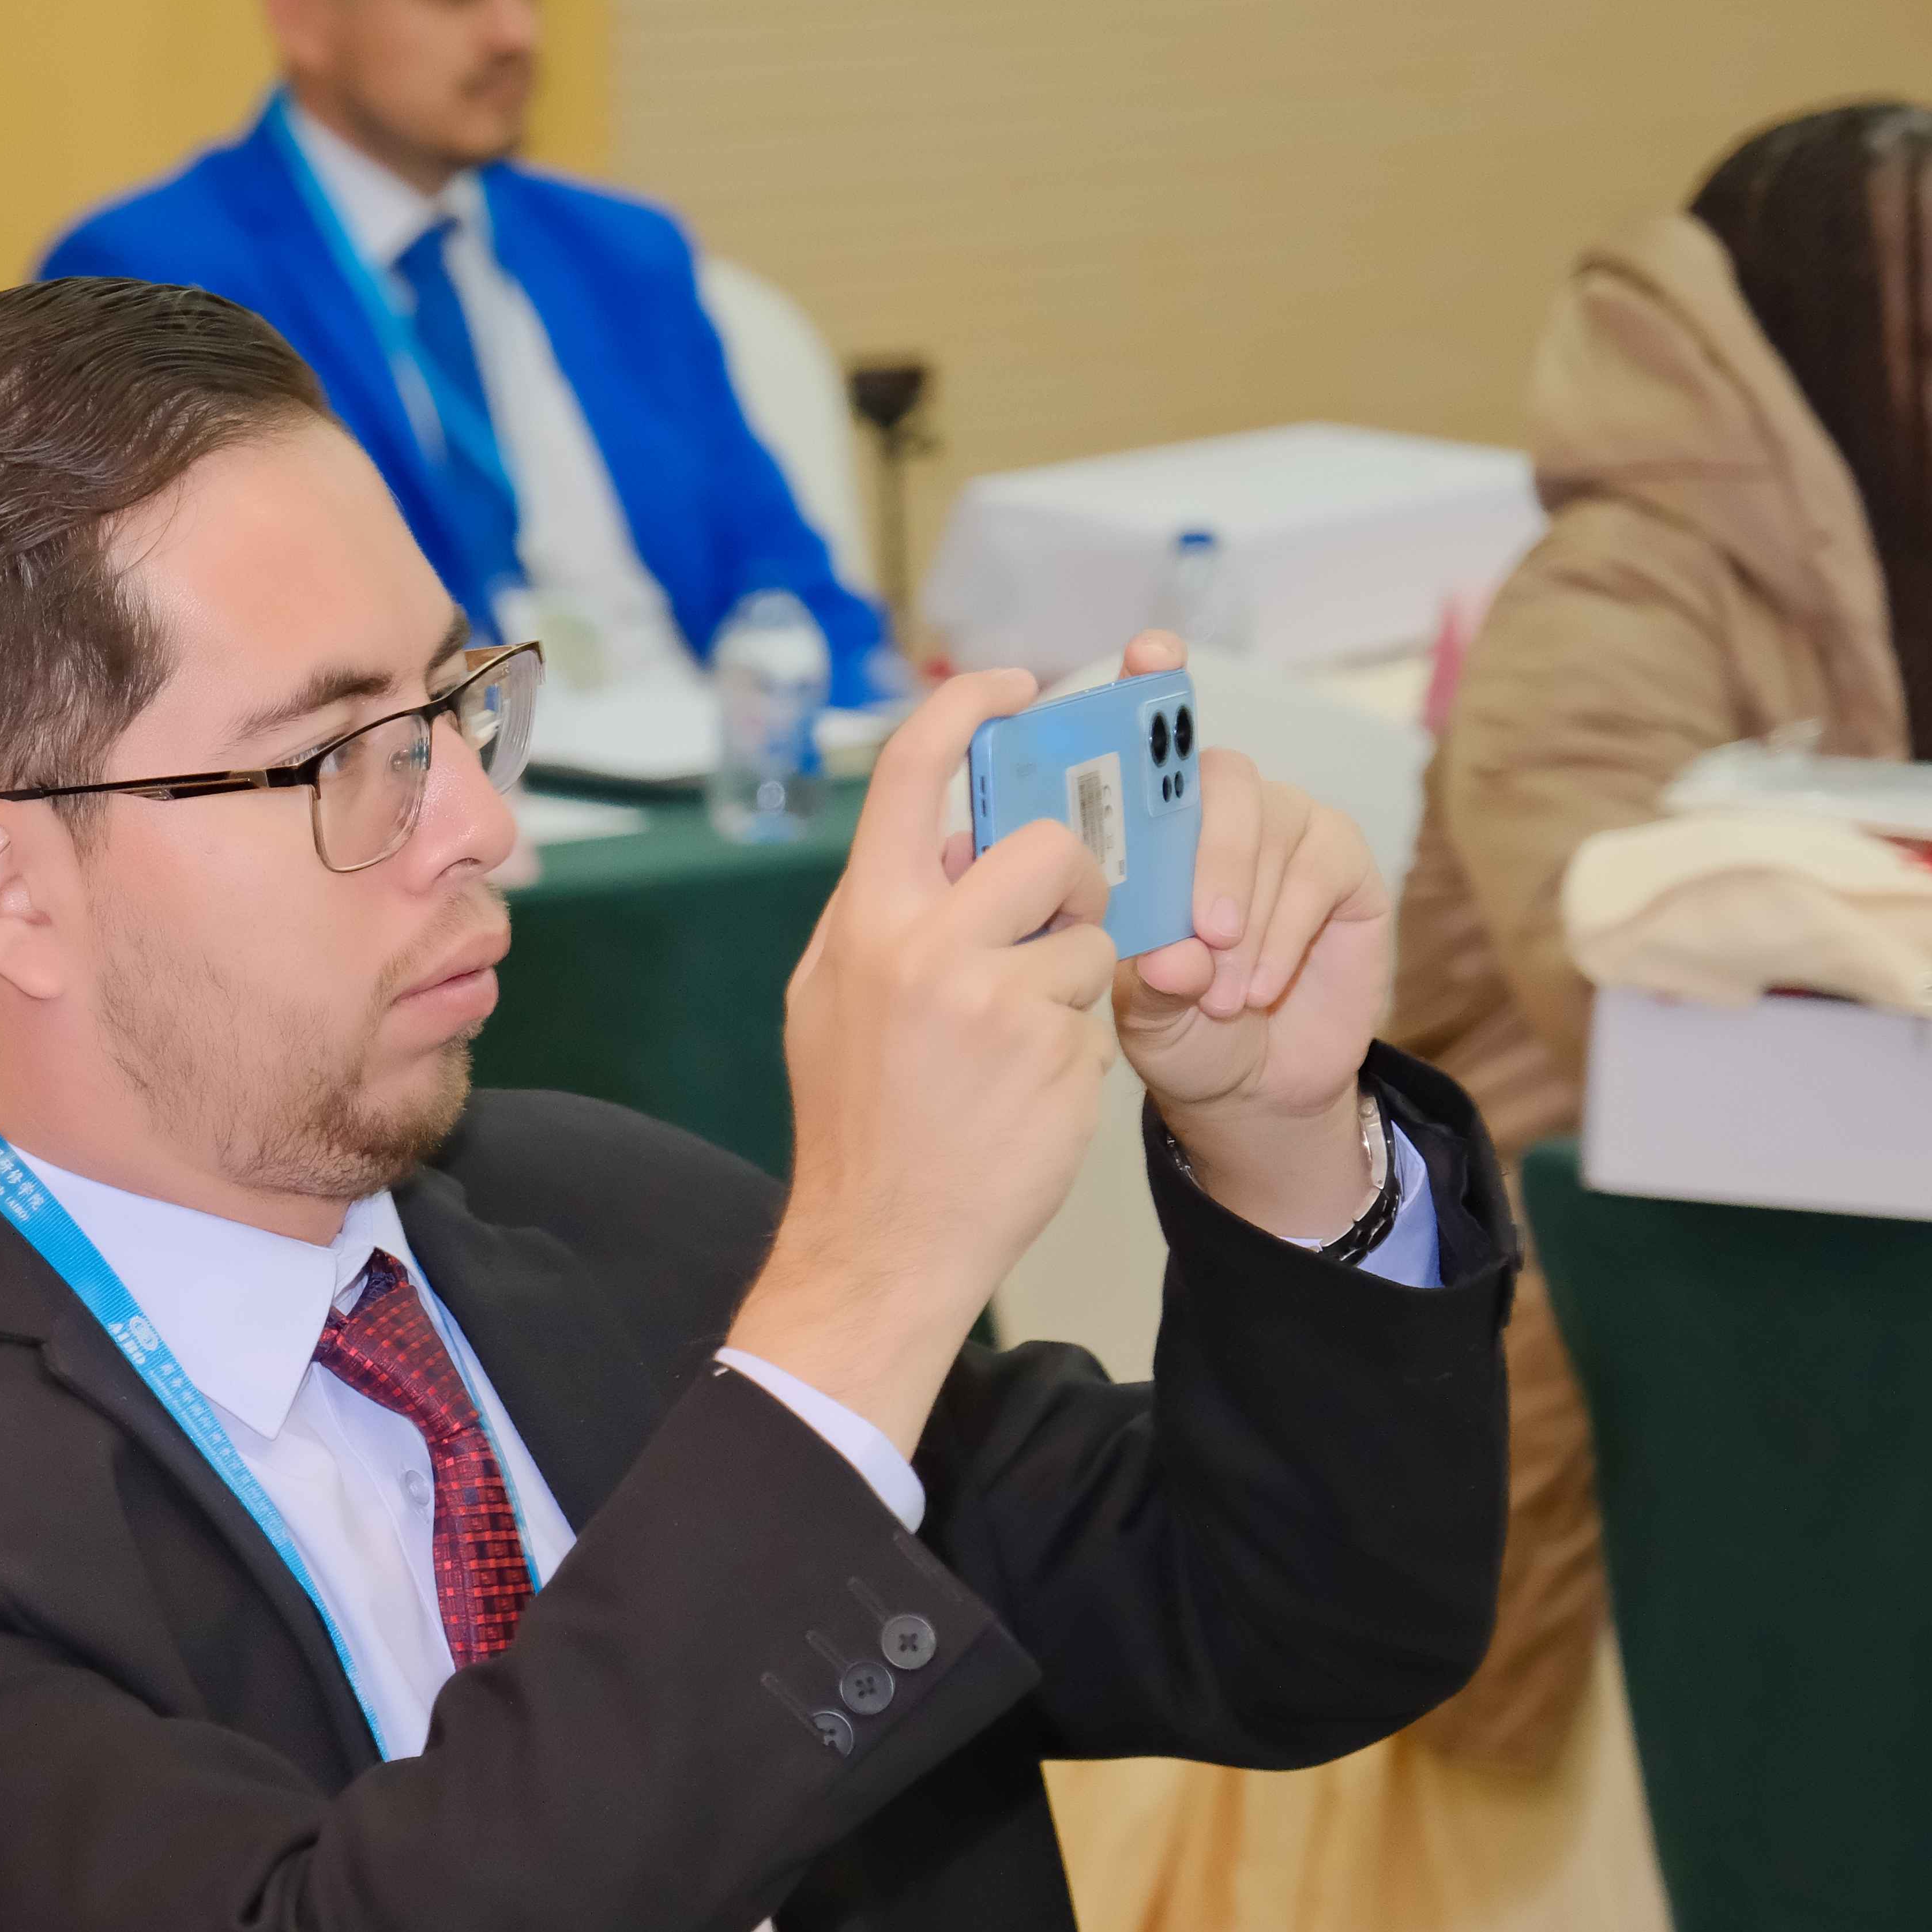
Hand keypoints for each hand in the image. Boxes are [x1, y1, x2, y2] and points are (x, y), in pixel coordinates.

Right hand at [726, 667, 1112, 1453]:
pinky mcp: (1052, 1052)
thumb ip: (886, 913)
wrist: (879, 1245)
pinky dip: (1077, 1045)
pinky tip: (1028, 1093)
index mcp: (862, 920)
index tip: (1014, 685)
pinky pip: (1098, 1011)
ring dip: (1072, 978)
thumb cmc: (861, 1124)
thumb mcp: (833, 1000)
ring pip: (1085, 934)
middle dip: (1068, 881)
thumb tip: (951, 837)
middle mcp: (921, 945)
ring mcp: (991, 999)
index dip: (969, 709)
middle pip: (1042, 846)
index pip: (912, 771)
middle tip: (1051, 930)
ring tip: (1019, 1042)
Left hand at [1101, 633, 1393, 1240]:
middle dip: (1202, 861)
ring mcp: (1282, 825)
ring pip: (1263, 830)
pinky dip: (1283, 938)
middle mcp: (1212, 807)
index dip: (1147, 683)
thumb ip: (1137, 971)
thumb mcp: (1133, 1006)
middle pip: (1211, 780)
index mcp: (1144, 823)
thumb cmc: (1174, 1030)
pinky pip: (1316, 875)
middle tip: (1193, 943)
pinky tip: (1258, 989)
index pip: (1142, 735)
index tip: (1150, 653)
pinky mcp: (1342, 861)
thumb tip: (1164, 954)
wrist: (1249, 1088)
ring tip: (1218, 995)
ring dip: (1242, 920)